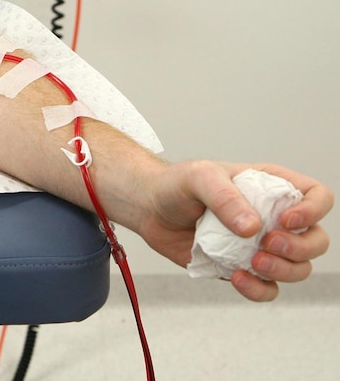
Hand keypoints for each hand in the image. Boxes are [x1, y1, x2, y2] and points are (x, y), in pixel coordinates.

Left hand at [137, 161, 332, 301]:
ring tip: (252, 261)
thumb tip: (252, 229)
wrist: (149, 209)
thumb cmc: (176, 185)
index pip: (317, 196)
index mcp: (271, 187)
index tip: (286, 220)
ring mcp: (259, 246)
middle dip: (301, 248)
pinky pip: (267, 289)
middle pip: (316, 240)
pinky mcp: (242, 268)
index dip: (314, 211)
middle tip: (266, 244)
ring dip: (284, 271)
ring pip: (298, 269)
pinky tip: (238, 277)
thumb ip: (225, 198)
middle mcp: (272, 218)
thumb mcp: (199, 177)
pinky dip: (259, 289)